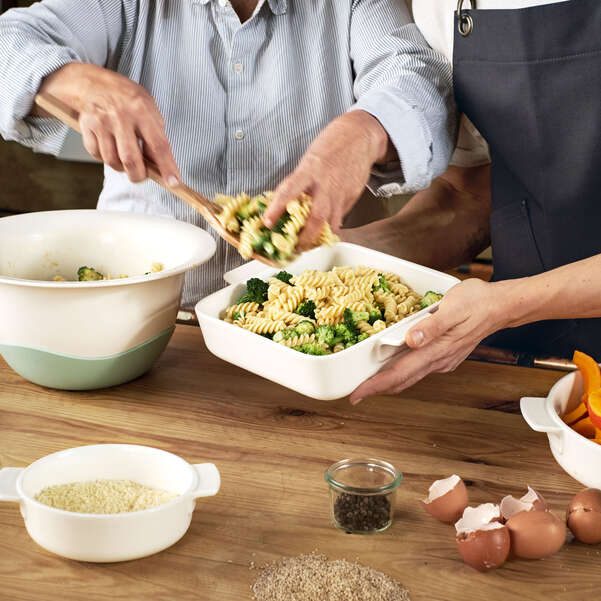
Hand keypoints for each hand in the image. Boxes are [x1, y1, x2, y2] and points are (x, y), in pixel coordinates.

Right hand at [38, 63, 179, 184]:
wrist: (93, 82)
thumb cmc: (126, 98)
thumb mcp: (149, 109)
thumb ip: (156, 135)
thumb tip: (161, 165)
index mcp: (142, 110)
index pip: (158, 145)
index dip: (167, 167)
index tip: (174, 182)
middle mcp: (120, 116)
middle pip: (131, 159)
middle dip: (139, 175)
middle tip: (142, 174)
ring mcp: (101, 122)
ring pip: (112, 161)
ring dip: (122, 168)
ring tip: (126, 158)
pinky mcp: (86, 127)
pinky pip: (97, 155)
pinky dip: (106, 158)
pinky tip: (111, 149)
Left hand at [263, 110, 392, 248]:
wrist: (359, 137)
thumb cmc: (329, 147)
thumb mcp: (308, 160)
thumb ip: (299, 182)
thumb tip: (284, 204)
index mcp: (309, 170)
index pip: (289, 191)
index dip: (276, 208)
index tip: (267, 222)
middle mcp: (326, 185)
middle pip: (316, 218)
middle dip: (305, 238)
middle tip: (295, 248)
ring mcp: (340, 194)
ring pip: (330, 225)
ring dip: (318, 239)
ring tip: (307, 245)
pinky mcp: (350, 199)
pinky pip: (338, 219)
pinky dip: (329, 229)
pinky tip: (322, 232)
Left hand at [350, 278, 508, 403]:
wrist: (501, 306)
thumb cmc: (477, 303)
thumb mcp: (452, 308)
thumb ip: (431, 326)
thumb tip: (411, 339)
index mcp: (435, 350)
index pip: (398, 374)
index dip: (375, 386)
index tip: (356, 394)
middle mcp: (438, 360)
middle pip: (401, 381)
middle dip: (377, 389)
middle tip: (355, 393)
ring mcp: (443, 360)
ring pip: (410, 377)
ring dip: (389, 383)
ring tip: (369, 383)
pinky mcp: (446, 356)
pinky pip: (419, 369)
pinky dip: (402, 373)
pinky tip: (395, 367)